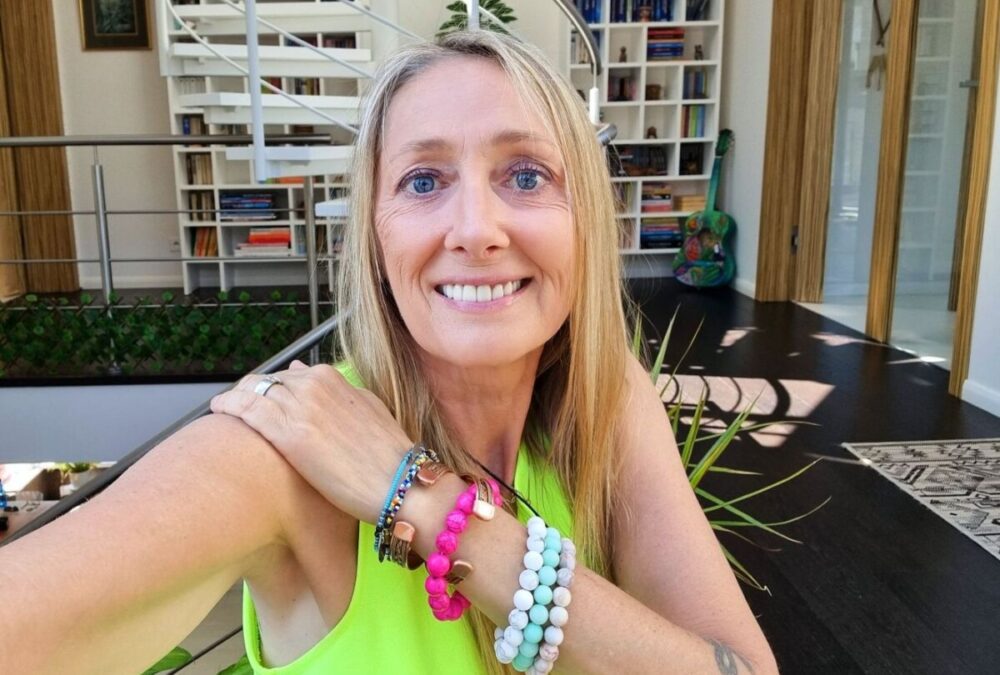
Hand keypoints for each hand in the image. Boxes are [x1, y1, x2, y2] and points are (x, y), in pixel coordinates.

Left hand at [209, 361, 412, 523]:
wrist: (399, 483)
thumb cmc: (387, 454)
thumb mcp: (367, 408)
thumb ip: (337, 391)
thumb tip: (304, 374)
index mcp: (331, 378)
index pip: (287, 374)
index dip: (271, 388)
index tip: (262, 399)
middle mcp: (313, 385)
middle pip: (266, 381)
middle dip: (251, 391)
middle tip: (238, 407)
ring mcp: (299, 407)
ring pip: (252, 390)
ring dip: (236, 397)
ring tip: (225, 410)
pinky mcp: (286, 433)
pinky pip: (245, 408)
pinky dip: (228, 405)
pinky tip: (217, 410)